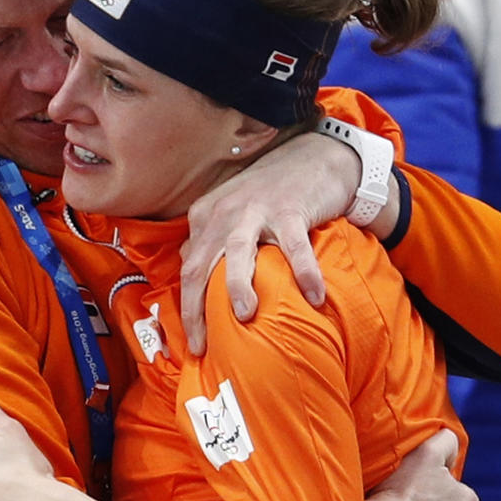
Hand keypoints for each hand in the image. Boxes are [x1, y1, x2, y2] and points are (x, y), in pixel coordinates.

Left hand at [181, 132, 360, 354]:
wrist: (311, 157)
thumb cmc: (269, 195)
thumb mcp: (230, 214)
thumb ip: (209, 241)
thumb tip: (190, 276)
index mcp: (205, 218)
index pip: (187, 269)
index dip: (186, 308)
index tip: (193, 344)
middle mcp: (223, 213)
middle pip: (200, 265)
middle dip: (196, 307)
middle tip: (202, 344)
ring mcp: (256, 210)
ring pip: (237, 250)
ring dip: (238, 284)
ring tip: (244, 315)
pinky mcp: (290, 208)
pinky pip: (294, 246)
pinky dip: (304, 271)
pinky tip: (315, 297)